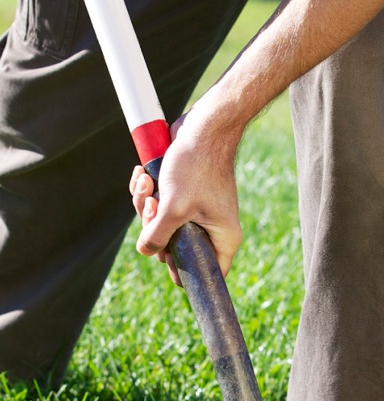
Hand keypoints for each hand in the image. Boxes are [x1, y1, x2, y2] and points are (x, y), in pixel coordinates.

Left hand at [129, 92, 244, 284]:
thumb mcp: (174, 208)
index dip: (185, 271)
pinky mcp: (182, 195)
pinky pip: (159, 204)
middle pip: (175, 248)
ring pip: (161, 224)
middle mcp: (212, 228)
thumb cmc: (197, 166)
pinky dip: (147, 191)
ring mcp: (196, 212)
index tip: (167, 259)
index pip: (208, 272)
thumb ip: (158, 235)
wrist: (201, 127)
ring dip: (145, 204)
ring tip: (147, 183)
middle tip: (154, 207)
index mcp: (223, 238)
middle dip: (155, 227)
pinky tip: (143, 174)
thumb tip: (146, 251)